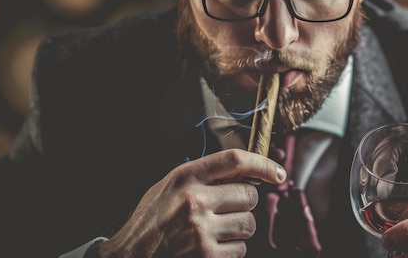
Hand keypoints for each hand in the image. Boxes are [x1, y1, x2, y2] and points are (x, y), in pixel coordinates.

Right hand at [96, 149, 286, 257]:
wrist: (131, 255)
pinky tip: (211, 247)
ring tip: (217, 230)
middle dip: (246, 203)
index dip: (263, 164)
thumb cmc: (152, 219)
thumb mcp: (171, 186)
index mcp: (186, 177)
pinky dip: (232, 250)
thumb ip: (204, 177)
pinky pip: (241, 249)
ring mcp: (201, 230)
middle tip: (230, 209)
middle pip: (250, 196)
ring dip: (240, 228)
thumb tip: (247, 173)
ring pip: (249, 224)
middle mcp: (195, 201)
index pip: (235, 160)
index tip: (277, 173)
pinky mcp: (207, 256)